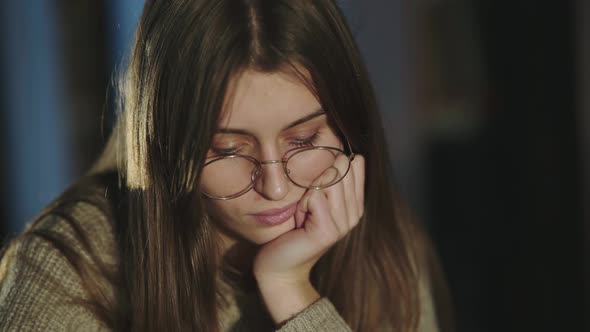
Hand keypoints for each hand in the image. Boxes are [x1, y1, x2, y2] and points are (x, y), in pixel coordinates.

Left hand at [253, 154, 364, 322]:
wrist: (279, 266)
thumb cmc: (292, 231)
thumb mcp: (314, 201)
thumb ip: (331, 181)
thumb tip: (348, 156)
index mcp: (355, 205)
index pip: (354, 165)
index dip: (330, 167)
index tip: (316, 189)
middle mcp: (354, 215)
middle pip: (341, 169)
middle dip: (317, 179)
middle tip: (307, 205)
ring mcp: (343, 224)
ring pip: (328, 180)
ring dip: (308, 192)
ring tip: (303, 213)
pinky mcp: (327, 231)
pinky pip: (314, 196)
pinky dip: (302, 204)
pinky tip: (300, 221)